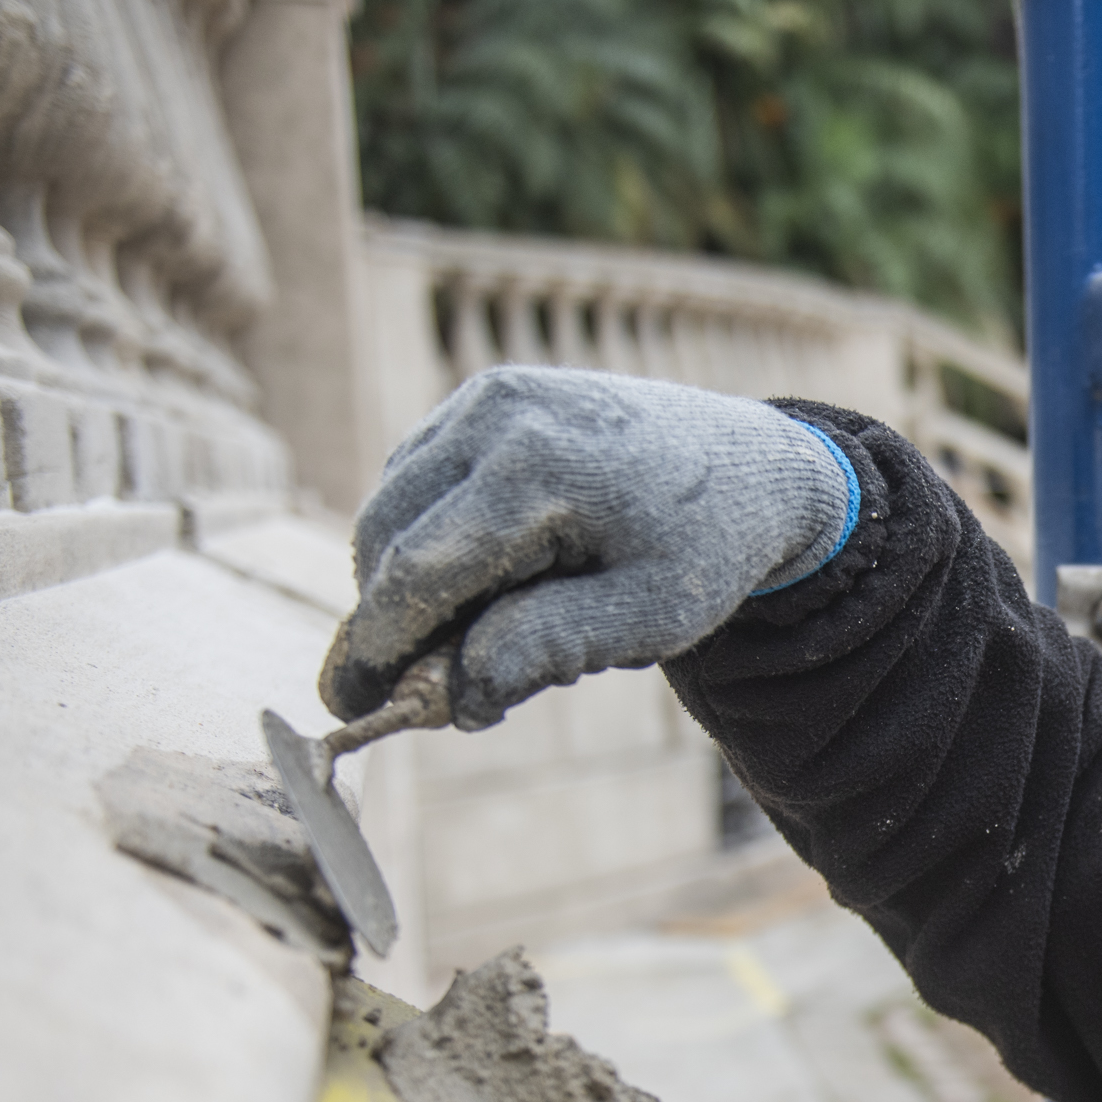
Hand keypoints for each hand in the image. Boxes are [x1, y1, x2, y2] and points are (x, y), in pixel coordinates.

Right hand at [328, 368, 857, 728]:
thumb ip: (550, 647)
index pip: (419, 570)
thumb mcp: (648, 617)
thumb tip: (456, 693)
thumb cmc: (705, 549)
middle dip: (388, 619)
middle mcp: (497, 414)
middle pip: (388, 536)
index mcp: (537, 467)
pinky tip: (496, 582)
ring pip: (393, 507)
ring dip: (409, 580)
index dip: (376, 645)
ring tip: (491, 632)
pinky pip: (419, 480)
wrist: (752, 468)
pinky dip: (429, 537)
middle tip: (422, 689)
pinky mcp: (484, 398)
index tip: (349, 704)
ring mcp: (485, 397)